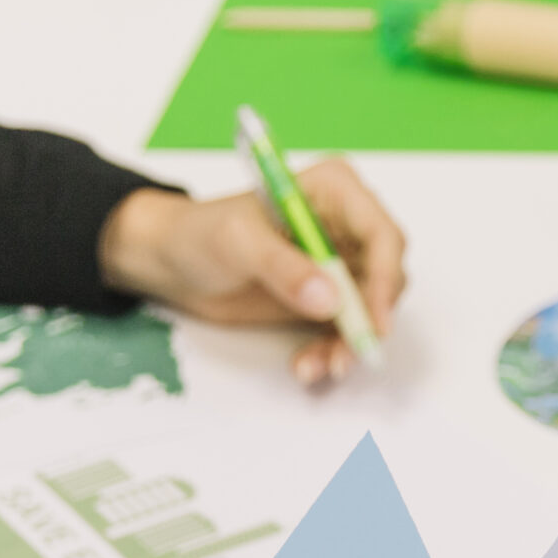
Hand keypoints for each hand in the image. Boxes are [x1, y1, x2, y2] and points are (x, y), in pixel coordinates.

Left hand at [97, 163, 408, 385]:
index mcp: (334, 191)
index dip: (384, 279)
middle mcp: (345, 225)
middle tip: (350, 353)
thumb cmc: (199, 233)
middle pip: (385, 277)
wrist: (172, 262)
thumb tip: (328, 299)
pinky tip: (308, 364)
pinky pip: (346, 330)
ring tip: (322, 366)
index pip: (381, 234)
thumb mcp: (237, 243)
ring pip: (370, 311)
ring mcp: (338, 263)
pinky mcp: (327, 297)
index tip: (373, 320)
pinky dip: (331, 352)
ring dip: (350, 344)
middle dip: (370, 319)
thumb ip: (283, 268)